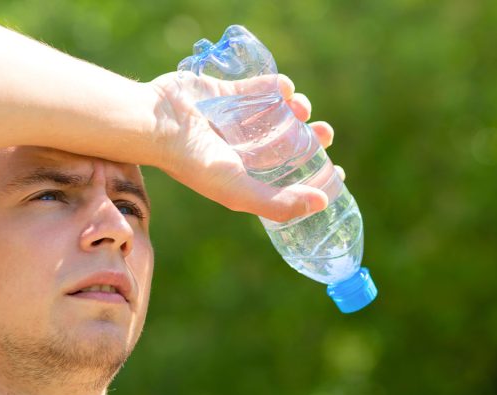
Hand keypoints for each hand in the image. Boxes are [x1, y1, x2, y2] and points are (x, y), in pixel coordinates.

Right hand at [149, 72, 342, 221]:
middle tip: (324, 134)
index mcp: (243, 177)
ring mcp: (233, 119)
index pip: (286, 180)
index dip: (314, 177)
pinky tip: (285, 89)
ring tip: (301, 108)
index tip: (337, 170)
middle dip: (312, 139)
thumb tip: (321, 204)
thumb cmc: (195, 162)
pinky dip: (277, 86)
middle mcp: (240, 150)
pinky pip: (259, 87)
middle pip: (287, 145)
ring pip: (277, 115)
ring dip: (296, 110)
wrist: (159, 121)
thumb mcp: (238, 192)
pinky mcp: (226, 92)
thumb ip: (278, 203)